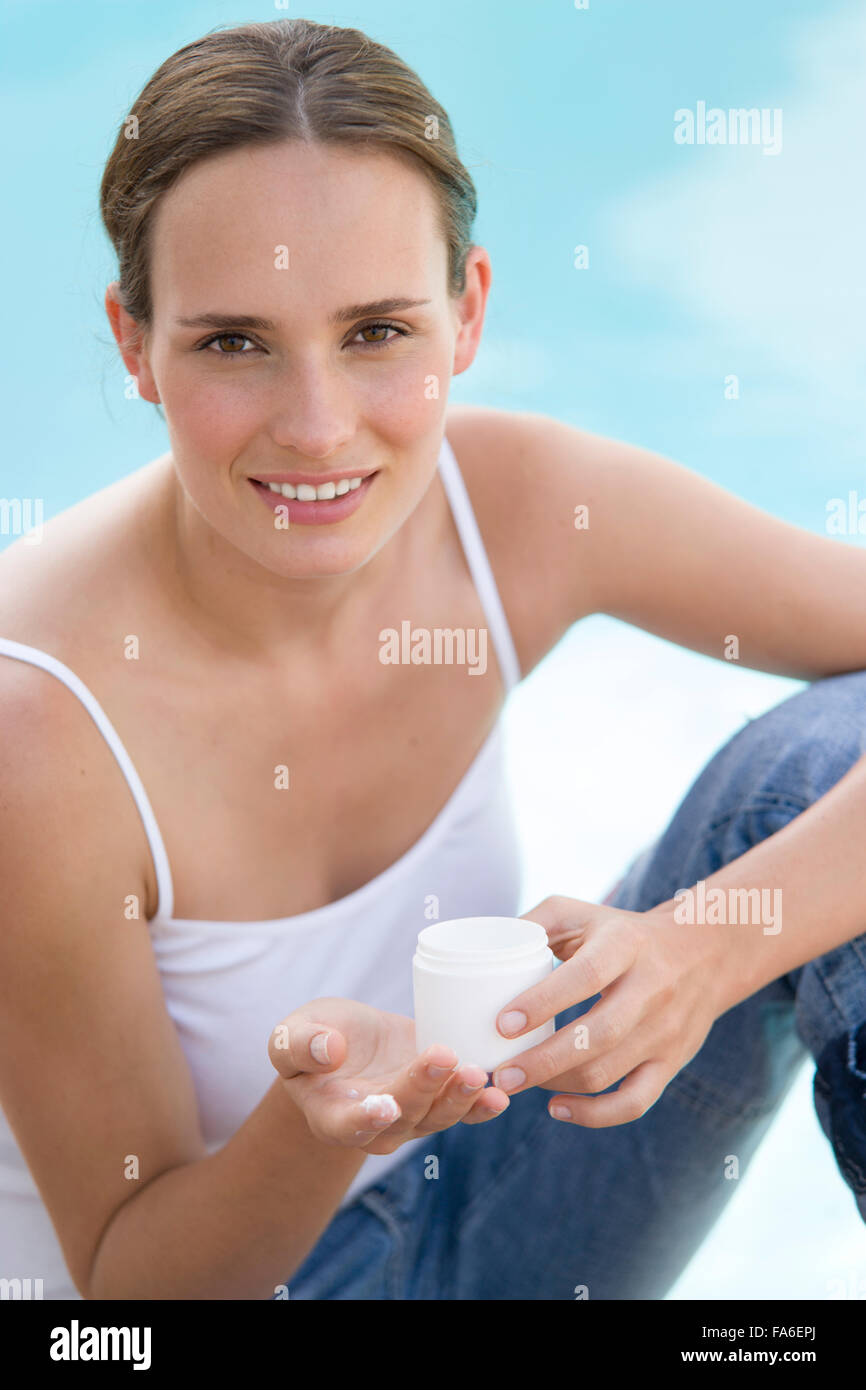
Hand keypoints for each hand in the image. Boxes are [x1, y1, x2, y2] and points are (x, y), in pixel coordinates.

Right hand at [268, 997, 510, 1151]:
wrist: (345, 1040)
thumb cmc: (313, 1037)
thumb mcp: (291, 1033)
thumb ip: (300, 1044)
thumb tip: (329, 1050)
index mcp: (330, 1116)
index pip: (347, 1126)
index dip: (366, 1119)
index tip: (385, 1104)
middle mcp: (374, 1127)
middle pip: (402, 1117)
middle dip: (424, 1090)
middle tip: (444, 1057)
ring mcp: (409, 1117)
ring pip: (436, 1117)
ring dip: (458, 1099)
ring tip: (474, 1073)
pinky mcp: (436, 1100)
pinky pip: (462, 1112)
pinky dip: (481, 1108)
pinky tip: (497, 1095)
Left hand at [488, 896, 726, 1126]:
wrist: (703, 953)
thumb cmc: (622, 932)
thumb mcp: (582, 913)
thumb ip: (534, 923)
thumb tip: (482, 950)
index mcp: (625, 945)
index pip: (586, 976)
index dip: (543, 1002)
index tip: (502, 1023)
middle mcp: (651, 989)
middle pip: (597, 1035)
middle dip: (542, 1061)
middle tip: (500, 1074)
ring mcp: (664, 1031)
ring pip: (608, 1071)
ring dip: (557, 1084)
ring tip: (517, 1083)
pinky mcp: (671, 1062)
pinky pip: (635, 1102)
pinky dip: (595, 1115)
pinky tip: (557, 1108)